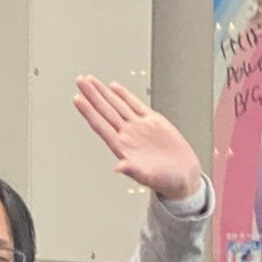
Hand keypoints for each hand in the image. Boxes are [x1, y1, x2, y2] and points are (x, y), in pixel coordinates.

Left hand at [72, 76, 202, 202]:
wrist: (183, 176)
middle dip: (92, 95)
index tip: (78, 99)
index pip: (101, 125)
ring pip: (117, 105)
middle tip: (80, 80)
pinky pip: (135, 104)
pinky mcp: (153, 121)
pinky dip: (124, 95)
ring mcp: (139, 127)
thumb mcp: (149, 178)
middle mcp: (128, 135)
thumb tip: (119, 168)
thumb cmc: (166, 181)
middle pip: (106, 111)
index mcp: (124, 148)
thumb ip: (133, 171)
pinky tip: (114, 88)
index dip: (89, 112)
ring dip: (103, 92)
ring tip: (90, 80)